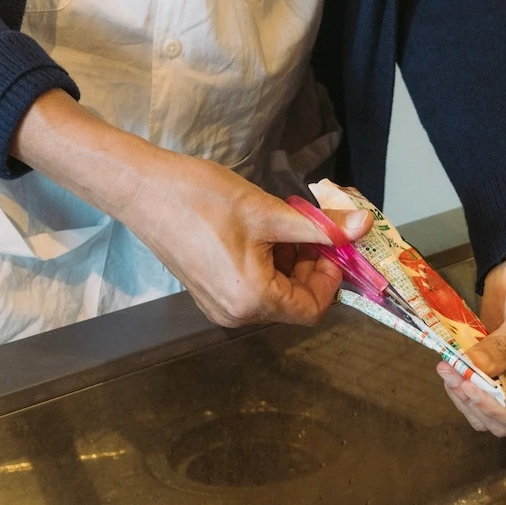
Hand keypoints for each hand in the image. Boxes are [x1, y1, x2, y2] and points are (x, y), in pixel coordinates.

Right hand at [10, 89, 371, 326]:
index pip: (312, 310)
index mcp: (252, 302)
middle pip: (294, 302)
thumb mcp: (270, 212)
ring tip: (286, 224)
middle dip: (312, 266)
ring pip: (275, 294)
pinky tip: (264, 232)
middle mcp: (236, 315)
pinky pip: (253, 287)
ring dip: (291, 262)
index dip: (331, 278)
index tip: (334, 245)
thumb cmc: (203, 199)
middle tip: (314, 228)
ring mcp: (220, 306)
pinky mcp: (209, 292)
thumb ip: (320, 228)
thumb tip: (363, 227)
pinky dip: (269, 264)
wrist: (142, 190)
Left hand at [437, 244, 505, 436]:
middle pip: (500, 421)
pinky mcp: (495, 369)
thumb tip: (469, 370)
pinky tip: (450, 363)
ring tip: (448, 367)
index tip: (470, 387)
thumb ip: (500, 349)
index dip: (495, 410)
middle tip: (454, 373)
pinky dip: (459, 380)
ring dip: (462, 394)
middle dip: (474, 401)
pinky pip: (472, 389)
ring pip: (482, 411)